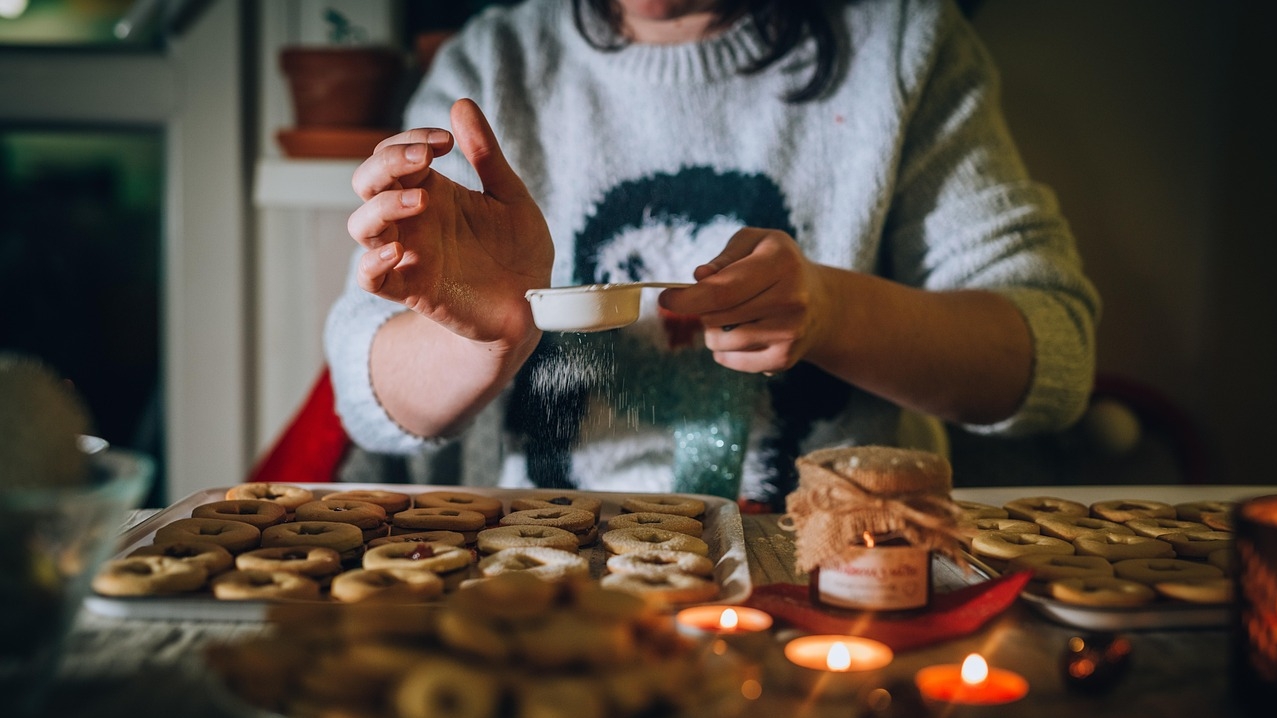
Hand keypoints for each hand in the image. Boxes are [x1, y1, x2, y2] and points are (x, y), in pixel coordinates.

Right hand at [347, 98, 552, 343]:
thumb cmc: (519, 249)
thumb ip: (486, 154)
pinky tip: (400, 250)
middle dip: (387, 163)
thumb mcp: (510, 195)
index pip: (394, 154)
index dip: (409, 139)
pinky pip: (369, 277)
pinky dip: (372, 263)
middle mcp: (412, 219)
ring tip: (422, 201)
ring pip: (362, 225)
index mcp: (430, 190)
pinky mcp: (411, 288)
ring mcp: (409, 253)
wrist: (531, 304)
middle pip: (367, 182)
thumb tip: (462, 103)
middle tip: (426, 160)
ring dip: (382, 206)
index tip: (447, 141)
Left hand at [659, 227, 831, 373]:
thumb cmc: (776, 264)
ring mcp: (790, 333)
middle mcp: (791, 300)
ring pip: (720, 341)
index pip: (723, 290)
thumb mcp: (755, 243)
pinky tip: (743, 333)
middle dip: (701, 309)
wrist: (821, 303)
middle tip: (712, 301)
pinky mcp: (784, 360)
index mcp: (781, 263)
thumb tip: (700, 277)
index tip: (665, 298)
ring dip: (713, 330)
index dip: (687, 297)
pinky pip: (731, 360)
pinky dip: (725, 349)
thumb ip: (725, 257)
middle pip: (717, 316)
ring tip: (732, 316)